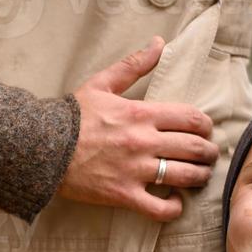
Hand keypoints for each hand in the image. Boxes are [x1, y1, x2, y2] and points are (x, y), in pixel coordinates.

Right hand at [59, 37, 219, 222]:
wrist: (42, 147)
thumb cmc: (72, 116)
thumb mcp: (102, 83)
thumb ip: (134, 64)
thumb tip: (159, 43)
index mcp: (141, 114)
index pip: (192, 118)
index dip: (206, 126)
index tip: (204, 130)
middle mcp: (143, 142)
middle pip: (195, 148)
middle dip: (209, 153)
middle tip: (208, 155)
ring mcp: (135, 170)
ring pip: (185, 177)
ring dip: (199, 177)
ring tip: (199, 176)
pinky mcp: (124, 195)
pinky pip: (160, 209)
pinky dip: (174, 208)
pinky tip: (175, 203)